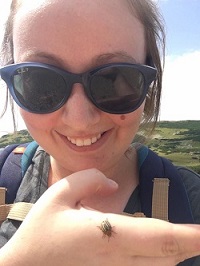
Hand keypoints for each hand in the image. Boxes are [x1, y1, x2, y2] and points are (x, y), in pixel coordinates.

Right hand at [0, 168, 199, 265]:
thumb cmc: (40, 233)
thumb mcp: (59, 194)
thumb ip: (89, 179)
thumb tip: (112, 184)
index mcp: (107, 235)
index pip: (160, 236)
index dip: (189, 235)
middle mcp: (118, 261)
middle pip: (168, 256)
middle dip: (188, 243)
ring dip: (174, 251)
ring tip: (185, 237)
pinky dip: (158, 260)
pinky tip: (160, 249)